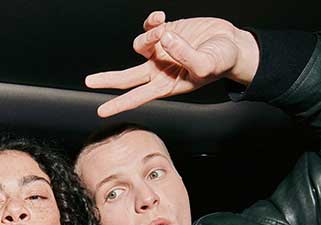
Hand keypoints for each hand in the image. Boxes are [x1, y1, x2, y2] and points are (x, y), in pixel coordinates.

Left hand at [86, 11, 259, 116]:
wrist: (231, 44)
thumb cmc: (221, 61)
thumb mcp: (206, 64)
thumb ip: (185, 55)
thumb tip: (164, 39)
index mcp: (166, 85)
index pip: (138, 97)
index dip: (119, 104)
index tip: (101, 112)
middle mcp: (159, 70)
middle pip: (127, 77)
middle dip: (107, 79)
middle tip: (89, 81)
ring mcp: (160, 50)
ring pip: (141, 44)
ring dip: (149, 35)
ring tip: (165, 29)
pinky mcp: (165, 32)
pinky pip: (149, 25)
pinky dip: (152, 20)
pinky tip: (160, 17)